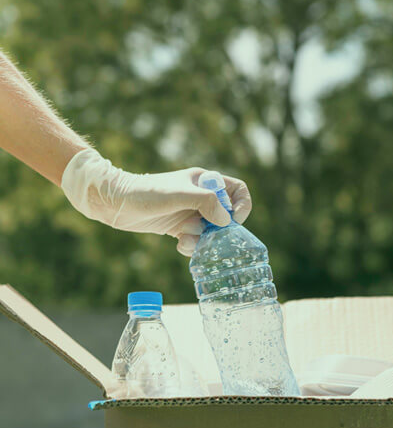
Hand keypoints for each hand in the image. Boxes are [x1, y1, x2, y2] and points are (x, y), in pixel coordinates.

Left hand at [61, 148, 251, 255]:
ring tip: (185, 239)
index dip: (242, 205)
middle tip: (208, 237)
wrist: (116, 203)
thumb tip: (226, 220)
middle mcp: (200, 196)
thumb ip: (206, 203)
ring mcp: (189, 212)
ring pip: (210, 232)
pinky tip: (178, 244)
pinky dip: (191, 246)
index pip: (237, 190)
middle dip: (219, 230)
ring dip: (202, 240)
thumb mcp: (179, 195)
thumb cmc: (146, 193)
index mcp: (204, 181)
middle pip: (226, 216)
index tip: (233, 220)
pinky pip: (195, 240)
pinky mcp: (178, 226)